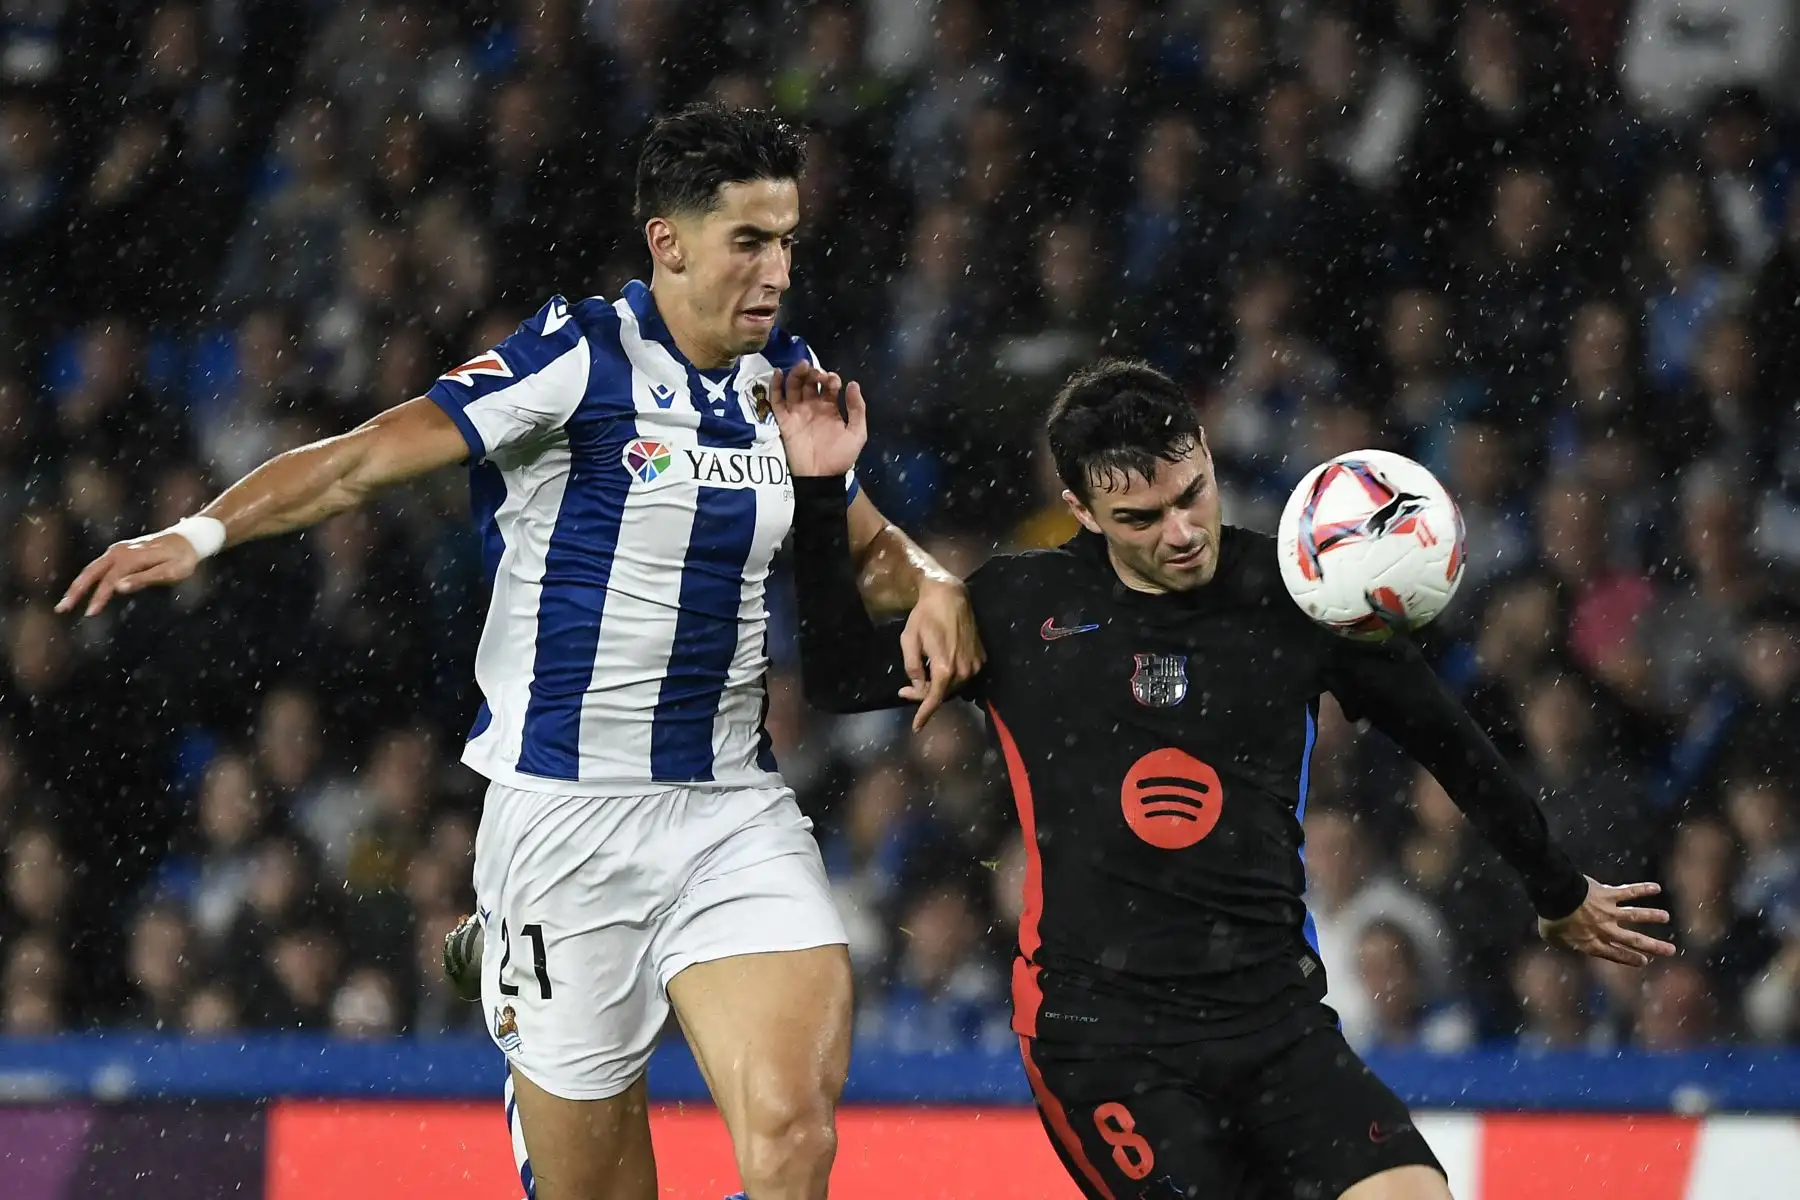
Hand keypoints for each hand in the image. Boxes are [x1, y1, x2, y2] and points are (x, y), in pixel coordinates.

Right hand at [56, 530, 199, 616]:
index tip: (90, 613)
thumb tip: (119, 588)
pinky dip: (87, 579)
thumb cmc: (183, 559)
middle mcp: (120, 551)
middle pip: (91, 572)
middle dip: (75, 591)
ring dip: (77, 586)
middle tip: (61, 609)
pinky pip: (98, 567)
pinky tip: (81, 592)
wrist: (188, 539)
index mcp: (132, 557)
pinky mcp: (118, 553)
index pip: (109, 580)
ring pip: (91, 569)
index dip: (99, 597)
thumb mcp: (171, 571)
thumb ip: (144, 579)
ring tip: (65, 604)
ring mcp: (117, 550)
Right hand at [770, 363, 864, 477]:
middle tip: (816, 373)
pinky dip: (776, 387)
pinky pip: (777, 401)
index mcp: (830, 408)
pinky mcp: (784, 420)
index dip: (831, 379)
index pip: (828, 386)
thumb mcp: (857, 432)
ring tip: (802, 366)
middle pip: (810, 383)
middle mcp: (813, 407)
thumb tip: (853, 384)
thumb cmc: (841, 456)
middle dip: (813, 373)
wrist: (821, 477)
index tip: (832, 380)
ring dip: (797, 374)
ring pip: (794, 387)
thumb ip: (857, 408)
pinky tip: (779, 374)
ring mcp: (797, 412)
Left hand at [896, 577, 985, 730]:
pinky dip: (950, 677)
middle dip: (924, 695)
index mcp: (944, 668)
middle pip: (943, 694)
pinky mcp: (981, 657)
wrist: (951, 596)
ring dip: (937, 686)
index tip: (916, 727)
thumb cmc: (925, 615)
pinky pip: (963, 675)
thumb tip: (916, 686)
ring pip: (953, 686)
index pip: (934, 699)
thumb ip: (912, 667)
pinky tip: (938, 666)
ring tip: (921, 677)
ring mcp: (974, 664)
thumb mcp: (909, 640)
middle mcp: (963, 670)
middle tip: (905, 689)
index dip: (924, 714)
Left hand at [1538, 878, 1675, 967]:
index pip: (1615, 954)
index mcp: (1592, 943)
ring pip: (1636, 915)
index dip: (1630, 958)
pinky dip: (1643, 889)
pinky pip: (1629, 892)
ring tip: (1666, 917)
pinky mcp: (1608, 894)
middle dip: (1654, 946)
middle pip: (1633, 940)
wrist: (1553, 897)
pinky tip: (1656, 887)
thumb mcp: (1554, 938)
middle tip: (1671, 950)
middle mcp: (1604, 930)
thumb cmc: (1550, 918)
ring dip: (1652, 915)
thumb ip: (1565, 943)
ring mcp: (1608, 912)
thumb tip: (1569, 945)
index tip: (1645, 960)